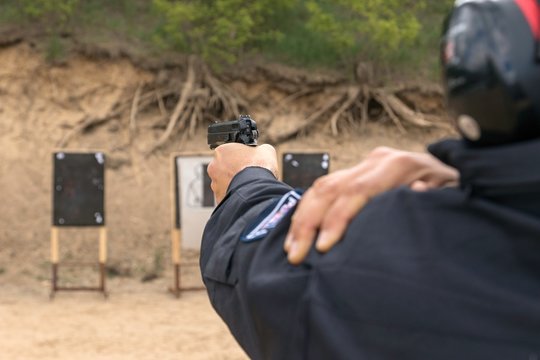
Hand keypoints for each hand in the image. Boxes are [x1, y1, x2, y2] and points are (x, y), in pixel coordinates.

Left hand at [207, 143, 277, 203]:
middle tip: (248, 174)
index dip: (241, 157)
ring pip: (224, 184)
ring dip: (234, 184)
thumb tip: (261, 152)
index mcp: (222, 151)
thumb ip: (259, 149)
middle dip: (235, 171)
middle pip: (225, 168)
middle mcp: (214, 167)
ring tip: (248, 186)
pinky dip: (235, 196)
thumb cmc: (259, 167)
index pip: (229, 153)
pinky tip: (246, 195)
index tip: (249, 162)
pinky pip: (227, 196)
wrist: (257, 190)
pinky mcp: (219, 198)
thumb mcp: (266, 150)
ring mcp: (215, 184)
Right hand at [284, 146, 458, 264]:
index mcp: (398, 165)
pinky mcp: (357, 172)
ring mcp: (364, 164)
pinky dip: (307, 210)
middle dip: (308, 222)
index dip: (336, 220)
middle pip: (331, 188)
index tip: (323, 248)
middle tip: (295, 255)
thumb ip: (434, 197)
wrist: (456, 170)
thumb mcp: (453, 196)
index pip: (357, 191)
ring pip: (321, 186)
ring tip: (290, 248)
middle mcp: (376, 161)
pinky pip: (324, 188)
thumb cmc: (456, 192)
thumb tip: (414, 193)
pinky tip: (298, 232)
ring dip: (302, 218)